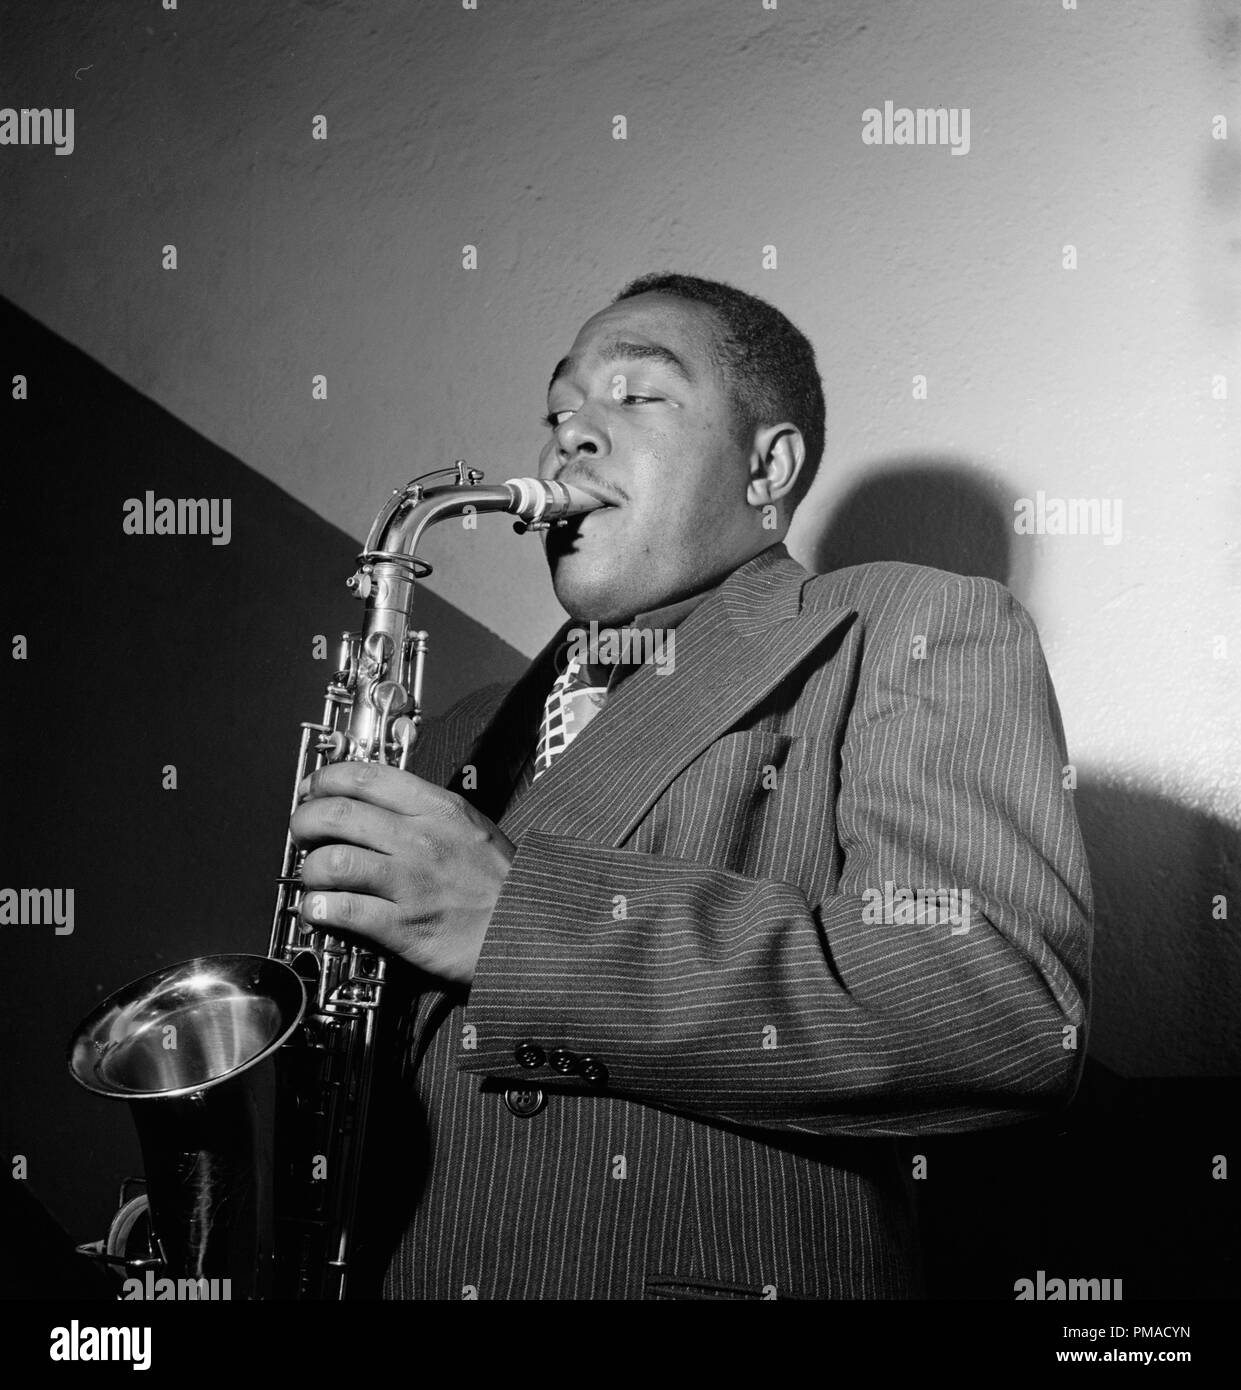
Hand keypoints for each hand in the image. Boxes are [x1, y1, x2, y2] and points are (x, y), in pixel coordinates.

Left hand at [289, 761, 514, 985]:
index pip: (363, 777)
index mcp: (437, 808)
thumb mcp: (472, 827)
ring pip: (331, 863)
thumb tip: (377, 804)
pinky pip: (343, 911)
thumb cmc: (503, 882)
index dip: (324, 780)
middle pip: (335, 815)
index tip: (312, 791)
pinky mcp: (404, 926)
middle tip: (302, 835)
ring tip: (314, 879)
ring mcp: (410, 882)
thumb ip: (427, 811)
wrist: (532, 930)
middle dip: (304, 823)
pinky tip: (321, 911)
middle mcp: (420, 838)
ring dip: (310, 871)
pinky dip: (320, 910)